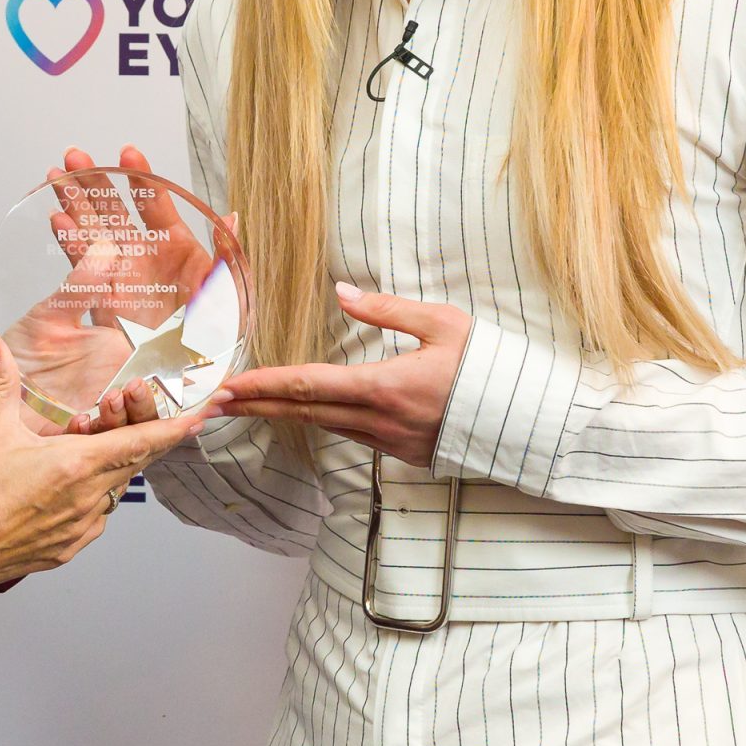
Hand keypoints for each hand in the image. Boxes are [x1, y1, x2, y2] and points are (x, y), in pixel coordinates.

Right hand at [0, 334, 210, 590]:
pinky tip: (69, 486)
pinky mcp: (71, 546)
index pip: (141, 441)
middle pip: (135, 461)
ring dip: (111, 466)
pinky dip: (92, 495)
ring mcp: (82, 525)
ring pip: (114, 488)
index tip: (204, 414)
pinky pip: (97, 515)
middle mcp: (88, 496)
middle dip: (146, 437)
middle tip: (152, 418)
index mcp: (76, 463)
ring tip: (86, 450)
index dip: (177, 427)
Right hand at [48, 145, 220, 333]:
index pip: (155, 203)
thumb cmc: (216, 333)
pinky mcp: (103, 297)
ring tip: (56, 178)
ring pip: (92, 230)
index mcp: (176, 246)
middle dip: (95, 180)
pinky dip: (69, 243)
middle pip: (114, 208)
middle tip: (76, 154)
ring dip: (74, 203)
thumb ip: (226, 255)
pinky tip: (57, 221)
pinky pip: (82, 265)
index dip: (140, 175)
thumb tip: (230, 216)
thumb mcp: (228, 293)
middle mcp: (145, 254)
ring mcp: (121, 274)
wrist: (189, 374)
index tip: (128, 152)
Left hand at [210, 282, 469, 468]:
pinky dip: (320, 422)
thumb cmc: (491, 366)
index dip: (264, 386)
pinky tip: (304, 413)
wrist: (531, 421)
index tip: (229, 386)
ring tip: (247, 405)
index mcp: (386, 387)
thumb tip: (343, 292)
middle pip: (304, 412)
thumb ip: (388, 309)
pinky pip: (351, 434)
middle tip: (214, 403)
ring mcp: (391, 442)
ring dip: (283, 415)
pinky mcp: (404, 453)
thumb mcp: (443, 323)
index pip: (309, 385)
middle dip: (256, 406)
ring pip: (324, 426)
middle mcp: (381, 421)